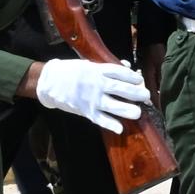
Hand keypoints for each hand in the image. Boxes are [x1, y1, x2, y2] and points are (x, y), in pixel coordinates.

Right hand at [32, 58, 148, 131]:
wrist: (48, 82)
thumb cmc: (70, 71)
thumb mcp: (88, 64)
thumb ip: (107, 67)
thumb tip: (128, 67)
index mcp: (98, 70)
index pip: (121, 73)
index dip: (133, 77)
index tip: (140, 81)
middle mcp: (97, 84)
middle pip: (122, 89)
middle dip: (137, 94)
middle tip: (146, 97)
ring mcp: (92, 98)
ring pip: (114, 106)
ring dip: (128, 110)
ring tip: (138, 113)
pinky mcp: (85, 110)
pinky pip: (100, 119)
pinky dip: (111, 124)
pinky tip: (120, 128)